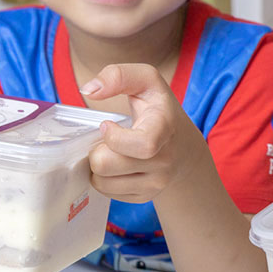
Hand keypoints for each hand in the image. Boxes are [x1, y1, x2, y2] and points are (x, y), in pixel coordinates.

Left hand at [81, 64, 205, 204]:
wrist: (183, 147)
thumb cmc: (158, 109)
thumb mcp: (147, 81)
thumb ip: (118, 75)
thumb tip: (89, 90)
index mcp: (165, 128)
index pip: (143, 145)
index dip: (115, 138)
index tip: (106, 125)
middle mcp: (164, 160)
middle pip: (106, 165)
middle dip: (95, 151)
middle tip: (103, 141)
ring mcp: (156, 182)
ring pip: (102, 182)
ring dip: (97, 166)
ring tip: (109, 152)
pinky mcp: (145, 196)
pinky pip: (107, 193)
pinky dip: (104, 179)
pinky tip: (115, 165)